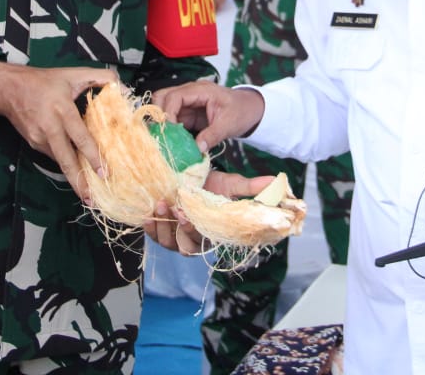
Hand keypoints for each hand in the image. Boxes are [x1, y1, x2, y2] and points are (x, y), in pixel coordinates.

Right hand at [0, 62, 118, 199]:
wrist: (8, 89)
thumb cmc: (43, 81)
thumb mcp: (72, 74)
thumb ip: (99, 76)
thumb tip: (121, 85)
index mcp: (61, 110)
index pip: (79, 137)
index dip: (92, 156)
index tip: (104, 172)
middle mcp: (50, 128)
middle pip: (65, 160)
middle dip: (79, 181)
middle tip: (92, 199)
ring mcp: (39, 139)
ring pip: (60, 161)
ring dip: (73, 178)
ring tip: (88, 193)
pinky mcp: (33, 144)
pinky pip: (54, 156)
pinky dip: (66, 164)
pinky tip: (77, 173)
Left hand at [143, 170, 272, 253]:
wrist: (192, 177)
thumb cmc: (213, 184)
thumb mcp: (232, 184)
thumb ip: (252, 187)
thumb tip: (277, 182)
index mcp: (212, 233)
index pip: (203, 242)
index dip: (193, 232)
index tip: (186, 214)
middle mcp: (193, 238)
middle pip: (183, 247)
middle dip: (176, 230)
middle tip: (173, 208)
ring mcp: (175, 234)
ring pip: (167, 242)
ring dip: (162, 225)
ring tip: (159, 203)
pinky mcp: (160, 227)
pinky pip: (153, 234)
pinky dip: (149, 227)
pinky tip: (146, 214)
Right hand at [153, 82, 264, 151]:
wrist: (251, 110)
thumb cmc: (242, 111)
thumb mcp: (229, 125)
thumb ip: (212, 136)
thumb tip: (197, 149)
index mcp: (201, 90)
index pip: (175, 96)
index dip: (168, 113)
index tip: (169, 131)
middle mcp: (191, 93)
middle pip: (163, 96)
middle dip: (159, 114)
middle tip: (163, 133)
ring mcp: (188, 103)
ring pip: (164, 106)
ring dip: (163, 122)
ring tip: (166, 138)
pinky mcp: (189, 114)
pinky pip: (173, 119)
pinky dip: (170, 129)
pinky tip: (173, 141)